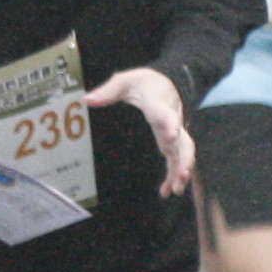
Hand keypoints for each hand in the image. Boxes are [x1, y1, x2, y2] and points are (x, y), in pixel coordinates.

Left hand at [88, 67, 193, 194]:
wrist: (167, 82)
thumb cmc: (144, 83)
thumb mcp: (125, 81)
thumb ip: (108, 91)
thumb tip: (87, 100)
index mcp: (158, 104)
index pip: (165, 114)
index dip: (169, 124)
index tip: (172, 136)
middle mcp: (171, 121)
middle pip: (183, 140)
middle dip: (184, 158)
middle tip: (182, 175)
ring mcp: (174, 133)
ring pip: (183, 153)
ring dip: (181, 171)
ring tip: (176, 190)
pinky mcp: (173, 142)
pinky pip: (177, 159)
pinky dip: (174, 175)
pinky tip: (167, 191)